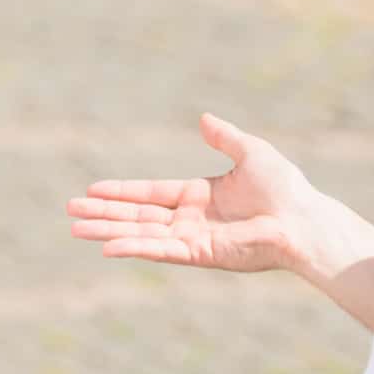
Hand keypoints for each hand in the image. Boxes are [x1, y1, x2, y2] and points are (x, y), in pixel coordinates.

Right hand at [69, 113, 329, 275]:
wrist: (303, 220)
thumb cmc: (285, 188)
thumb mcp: (252, 153)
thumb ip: (224, 138)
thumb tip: (203, 118)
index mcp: (198, 196)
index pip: (149, 194)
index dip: (121, 192)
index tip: (91, 190)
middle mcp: (190, 220)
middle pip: (136, 215)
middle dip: (103, 213)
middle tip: (70, 211)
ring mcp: (192, 239)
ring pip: (140, 234)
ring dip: (108, 231)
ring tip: (76, 229)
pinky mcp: (199, 254)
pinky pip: (159, 251)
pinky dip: (133, 248)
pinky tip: (107, 246)